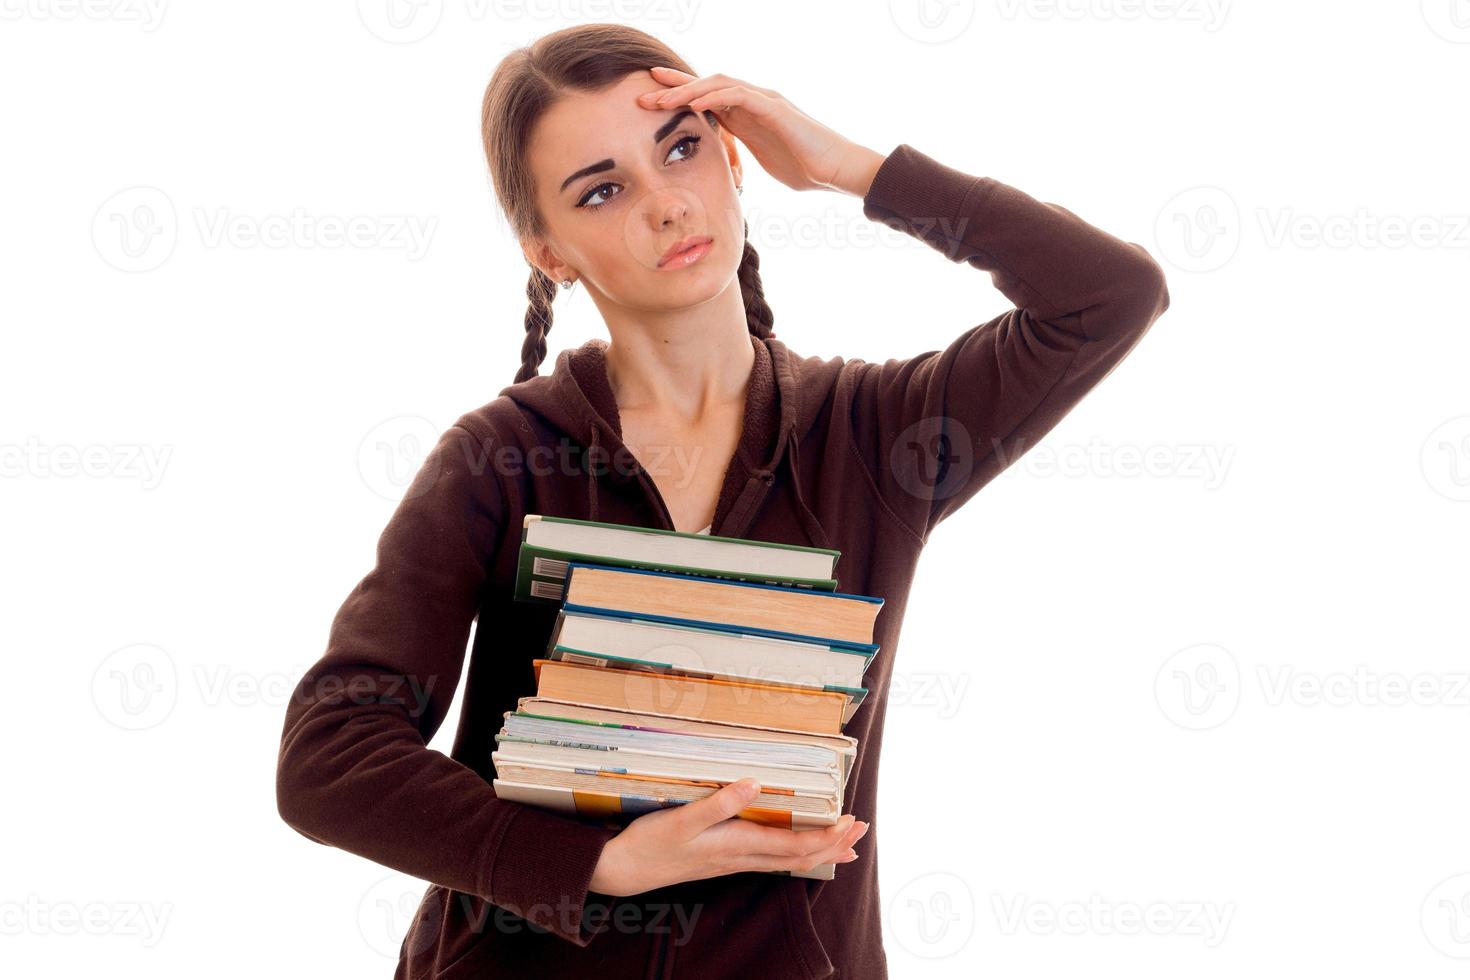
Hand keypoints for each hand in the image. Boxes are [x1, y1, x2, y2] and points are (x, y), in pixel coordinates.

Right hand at [587, 778, 869, 896]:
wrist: (623, 870)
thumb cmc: (650, 843)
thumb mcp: (681, 820)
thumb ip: (718, 803)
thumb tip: (754, 784)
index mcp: (736, 845)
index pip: (793, 845)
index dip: (826, 835)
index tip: (850, 821)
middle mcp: (740, 857)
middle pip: (798, 856)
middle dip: (832, 843)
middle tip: (861, 829)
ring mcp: (732, 861)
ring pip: (786, 860)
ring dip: (817, 850)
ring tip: (843, 844)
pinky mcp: (722, 860)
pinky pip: (769, 860)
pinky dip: (792, 853)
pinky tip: (794, 850)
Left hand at [636, 67, 884, 197]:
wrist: (836, 170)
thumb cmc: (806, 171)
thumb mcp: (763, 164)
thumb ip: (742, 159)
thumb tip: (724, 176)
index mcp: (747, 117)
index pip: (708, 99)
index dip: (680, 96)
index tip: (652, 100)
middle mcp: (753, 102)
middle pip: (707, 86)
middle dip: (675, 87)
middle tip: (644, 91)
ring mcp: (764, 102)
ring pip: (718, 85)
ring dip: (688, 90)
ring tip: (661, 98)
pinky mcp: (774, 108)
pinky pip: (738, 96)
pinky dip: (714, 97)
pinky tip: (693, 103)